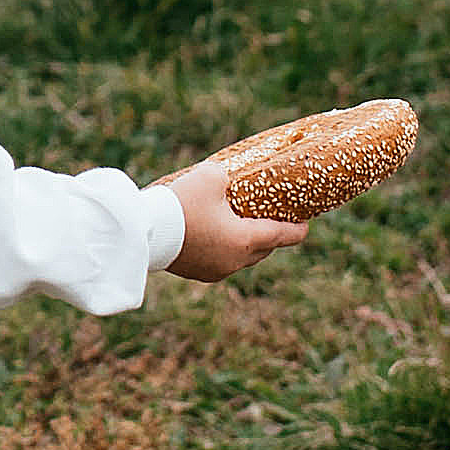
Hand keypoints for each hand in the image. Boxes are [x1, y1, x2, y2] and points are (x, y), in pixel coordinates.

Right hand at [165, 156, 309, 281]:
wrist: (144, 232)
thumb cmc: (181, 203)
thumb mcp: (210, 176)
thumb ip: (228, 176)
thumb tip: (227, 179)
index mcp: (246, 239)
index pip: (283, 236)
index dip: (298, 230)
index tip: (305, 225)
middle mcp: (235, 260)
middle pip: (264, 249)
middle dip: (270, 236)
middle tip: (270, 220)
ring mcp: (216, 270)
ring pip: (242, 258)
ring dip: (245, 244)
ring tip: (240, 227)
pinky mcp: (197, 273)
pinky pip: (220, 262)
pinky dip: (223, 249)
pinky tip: (214, 236)